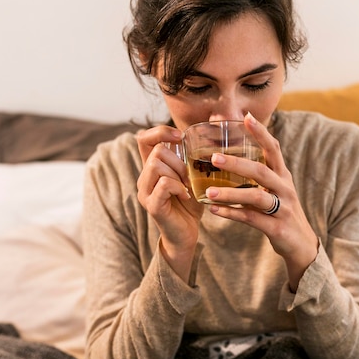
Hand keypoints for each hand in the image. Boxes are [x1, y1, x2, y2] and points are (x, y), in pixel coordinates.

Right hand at [136, 125, 203, 279]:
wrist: (187, 234)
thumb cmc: (192, 204)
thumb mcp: (194, 175)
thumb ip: (195, 156)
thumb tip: (214, 124)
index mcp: (152, 167)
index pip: (144, 138)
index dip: (160, 132)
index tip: (180, 138)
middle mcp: (144, 177)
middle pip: (155, 151)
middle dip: (178, 161)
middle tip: (189, 177)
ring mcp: (145, 192)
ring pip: (157, 165)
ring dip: (178, 173)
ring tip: (187, 187)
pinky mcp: (152, 205)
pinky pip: (164, 184)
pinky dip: (179, 187)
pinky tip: (187, 196)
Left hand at [205, 113, 318, 290]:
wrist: (301, 245)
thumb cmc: (281, 213)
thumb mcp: (273, 190)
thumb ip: (256, 176)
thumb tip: (229, 159)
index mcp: (282, 176)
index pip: (273, 149)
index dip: (261, 133)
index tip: (246, 117)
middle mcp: (285, 188)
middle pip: (261, 171)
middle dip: (237, 163)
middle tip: (214, 158)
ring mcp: (283, 208)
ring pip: (256, 196)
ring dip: (230, 194)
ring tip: (209, 192)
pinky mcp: (277, 228)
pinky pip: (252, 219)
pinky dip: (232, 214)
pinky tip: (214, 211)